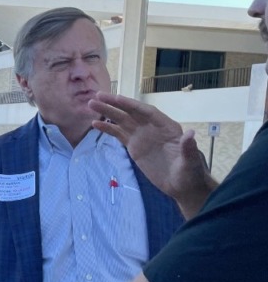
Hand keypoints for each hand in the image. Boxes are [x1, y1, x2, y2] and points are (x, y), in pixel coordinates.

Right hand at [89, 92, 216, 218]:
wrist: (182, 186)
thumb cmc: (190, 173)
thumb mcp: (190, 162)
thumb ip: (188, 148)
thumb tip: (190, 134)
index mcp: (166, 127)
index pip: (147, 112)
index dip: (132, 105)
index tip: (116, 98)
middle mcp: (152, 127)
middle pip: (131, 113)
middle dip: (114, 104)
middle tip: (97, 96)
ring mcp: (142, 136)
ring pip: (122, 121)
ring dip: (107, 112)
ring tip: (91, 104)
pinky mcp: (134, 146)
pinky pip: (119, 134)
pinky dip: (108, 128)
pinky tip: (95, 124)